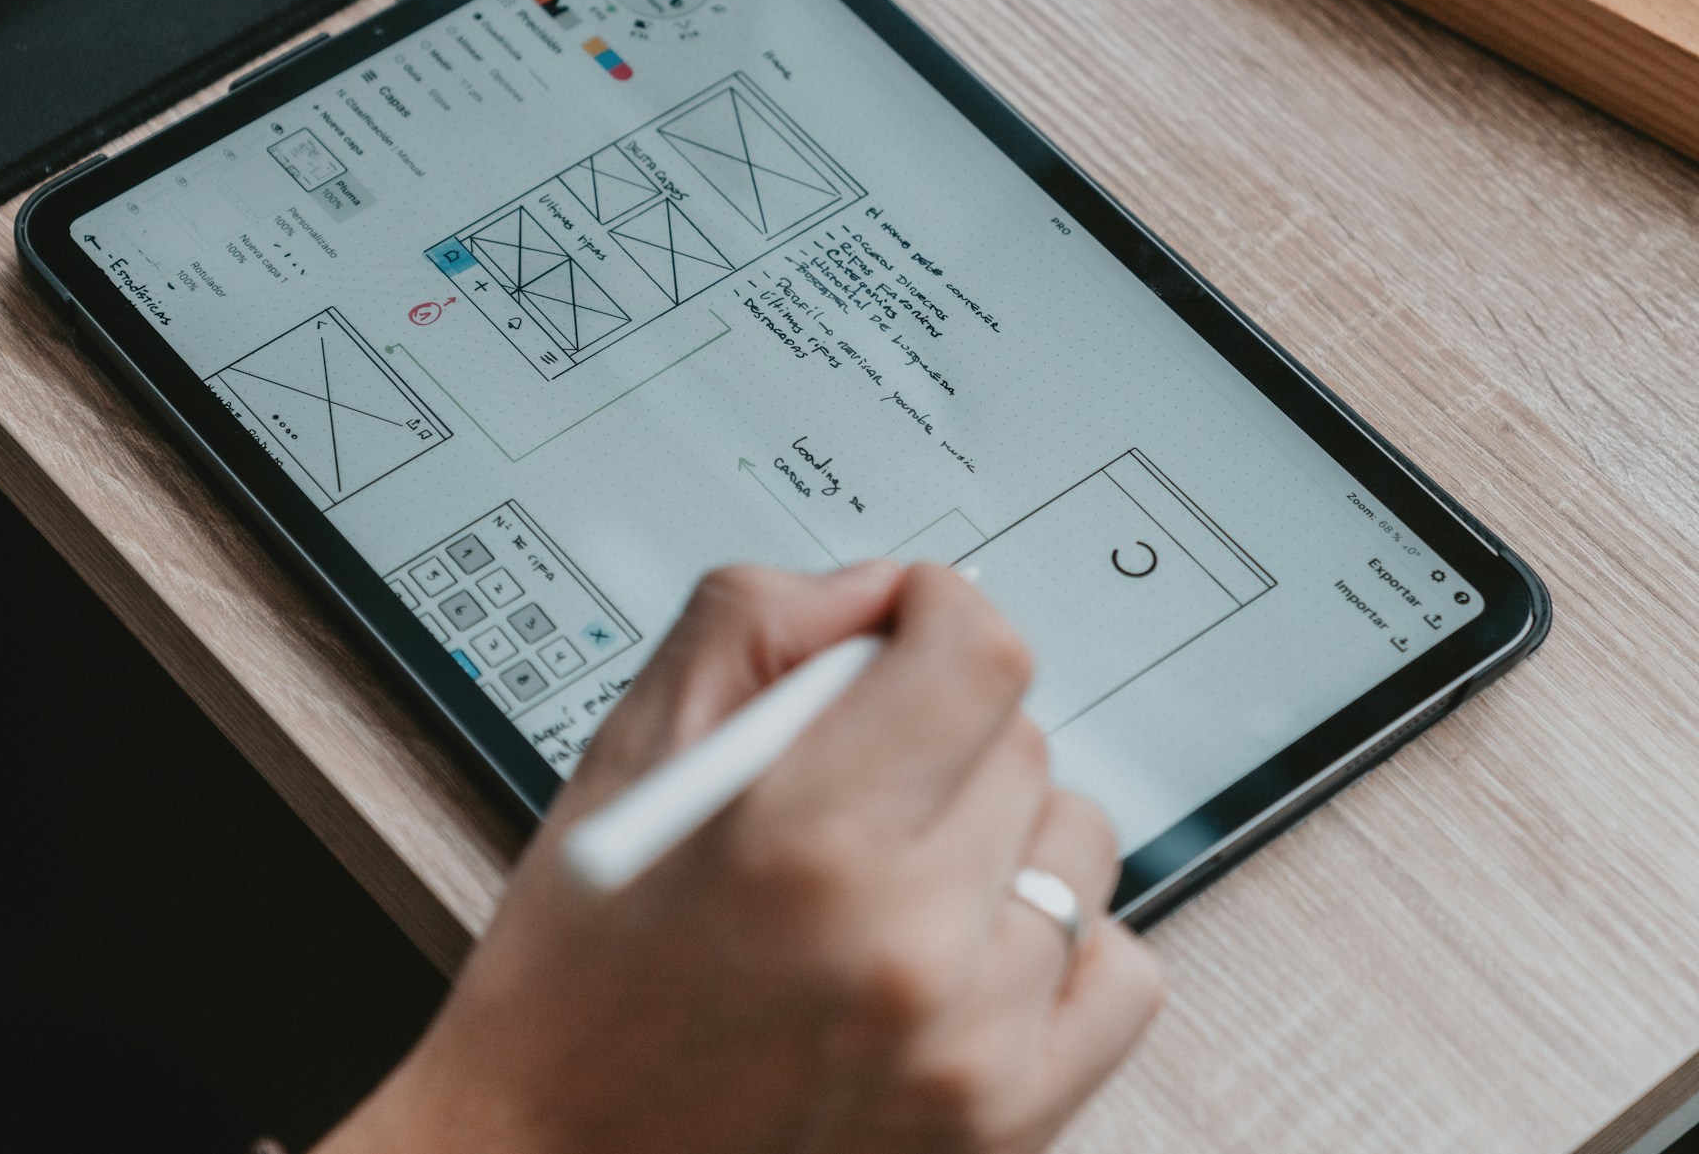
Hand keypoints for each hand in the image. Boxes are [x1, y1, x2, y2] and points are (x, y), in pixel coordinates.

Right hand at [317, 561, 1162, 1153]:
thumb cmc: (575, 978)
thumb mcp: (624, 757)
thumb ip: (754, 627)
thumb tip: (880, 596)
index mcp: (803, 841)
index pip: (976, 653)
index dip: (934, 613)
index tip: (897, 631)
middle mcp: (906, 946)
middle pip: (1021, 739)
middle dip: (938, 730)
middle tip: (845, 782)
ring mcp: (972, 1046)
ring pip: (1075, 842)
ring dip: (998, 833)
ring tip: (892, 878)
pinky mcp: (1011, 1120)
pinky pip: (1123, 969)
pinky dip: (1057, 943)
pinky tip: (961, 948)